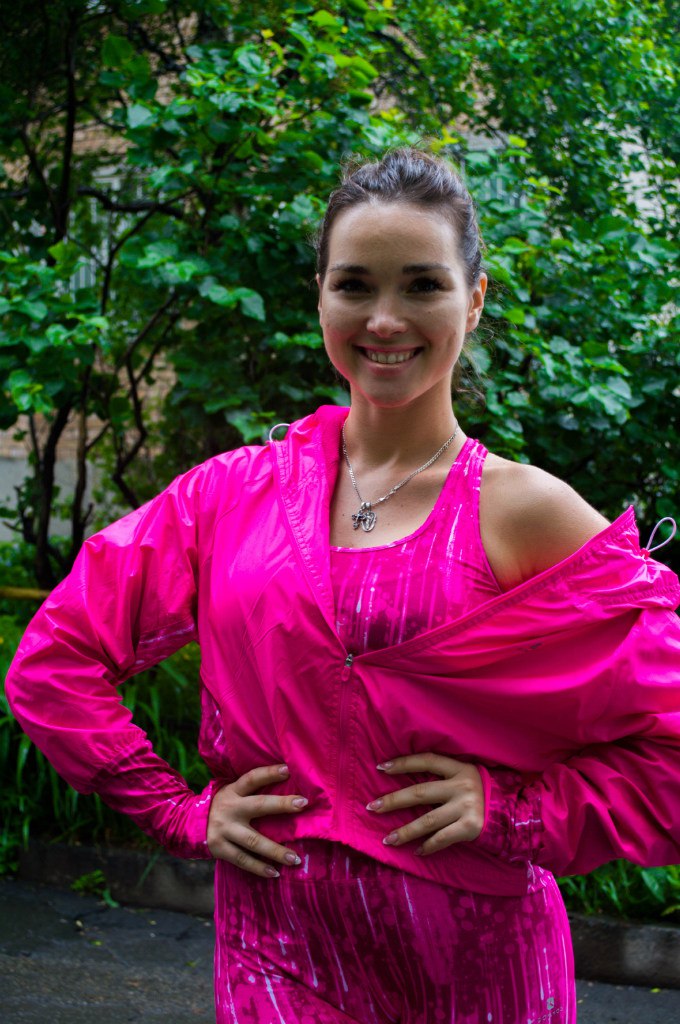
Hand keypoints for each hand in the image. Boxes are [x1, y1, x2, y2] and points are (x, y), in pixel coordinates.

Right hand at [207, 764, 307, 877]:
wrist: (186, 824)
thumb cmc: (221, 806)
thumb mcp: (231, 793)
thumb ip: (250, 792)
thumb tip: (284, 788)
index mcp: (233, 791)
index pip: (252, 778)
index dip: (269, 773)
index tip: (288, 769)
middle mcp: (230, 809)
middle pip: (258, 805)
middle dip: (281, 804)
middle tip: (302, 804)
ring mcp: (224, 830)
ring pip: (254, 841)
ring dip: (276, 851)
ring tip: (295, 858)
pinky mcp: (220, 848)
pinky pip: (242, 860)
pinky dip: (259, 867)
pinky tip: (274, 872)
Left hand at [366, 752, 483, 855]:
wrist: (515, 813)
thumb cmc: (484, 793)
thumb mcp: (468, 775)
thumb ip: (445, 775)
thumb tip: (408, 780)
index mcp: (460, 768)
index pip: (427, 760)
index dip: (404, 762)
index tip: (381, 767)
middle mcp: (462, 785)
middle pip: (420, 792)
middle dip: (394, 800)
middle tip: (373, 807)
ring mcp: (466, 807)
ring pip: (428, 820)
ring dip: (405, 831)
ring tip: (388, 839)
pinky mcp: (471, 827)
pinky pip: (443, 838)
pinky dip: (428, 846)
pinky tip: (417, 851)